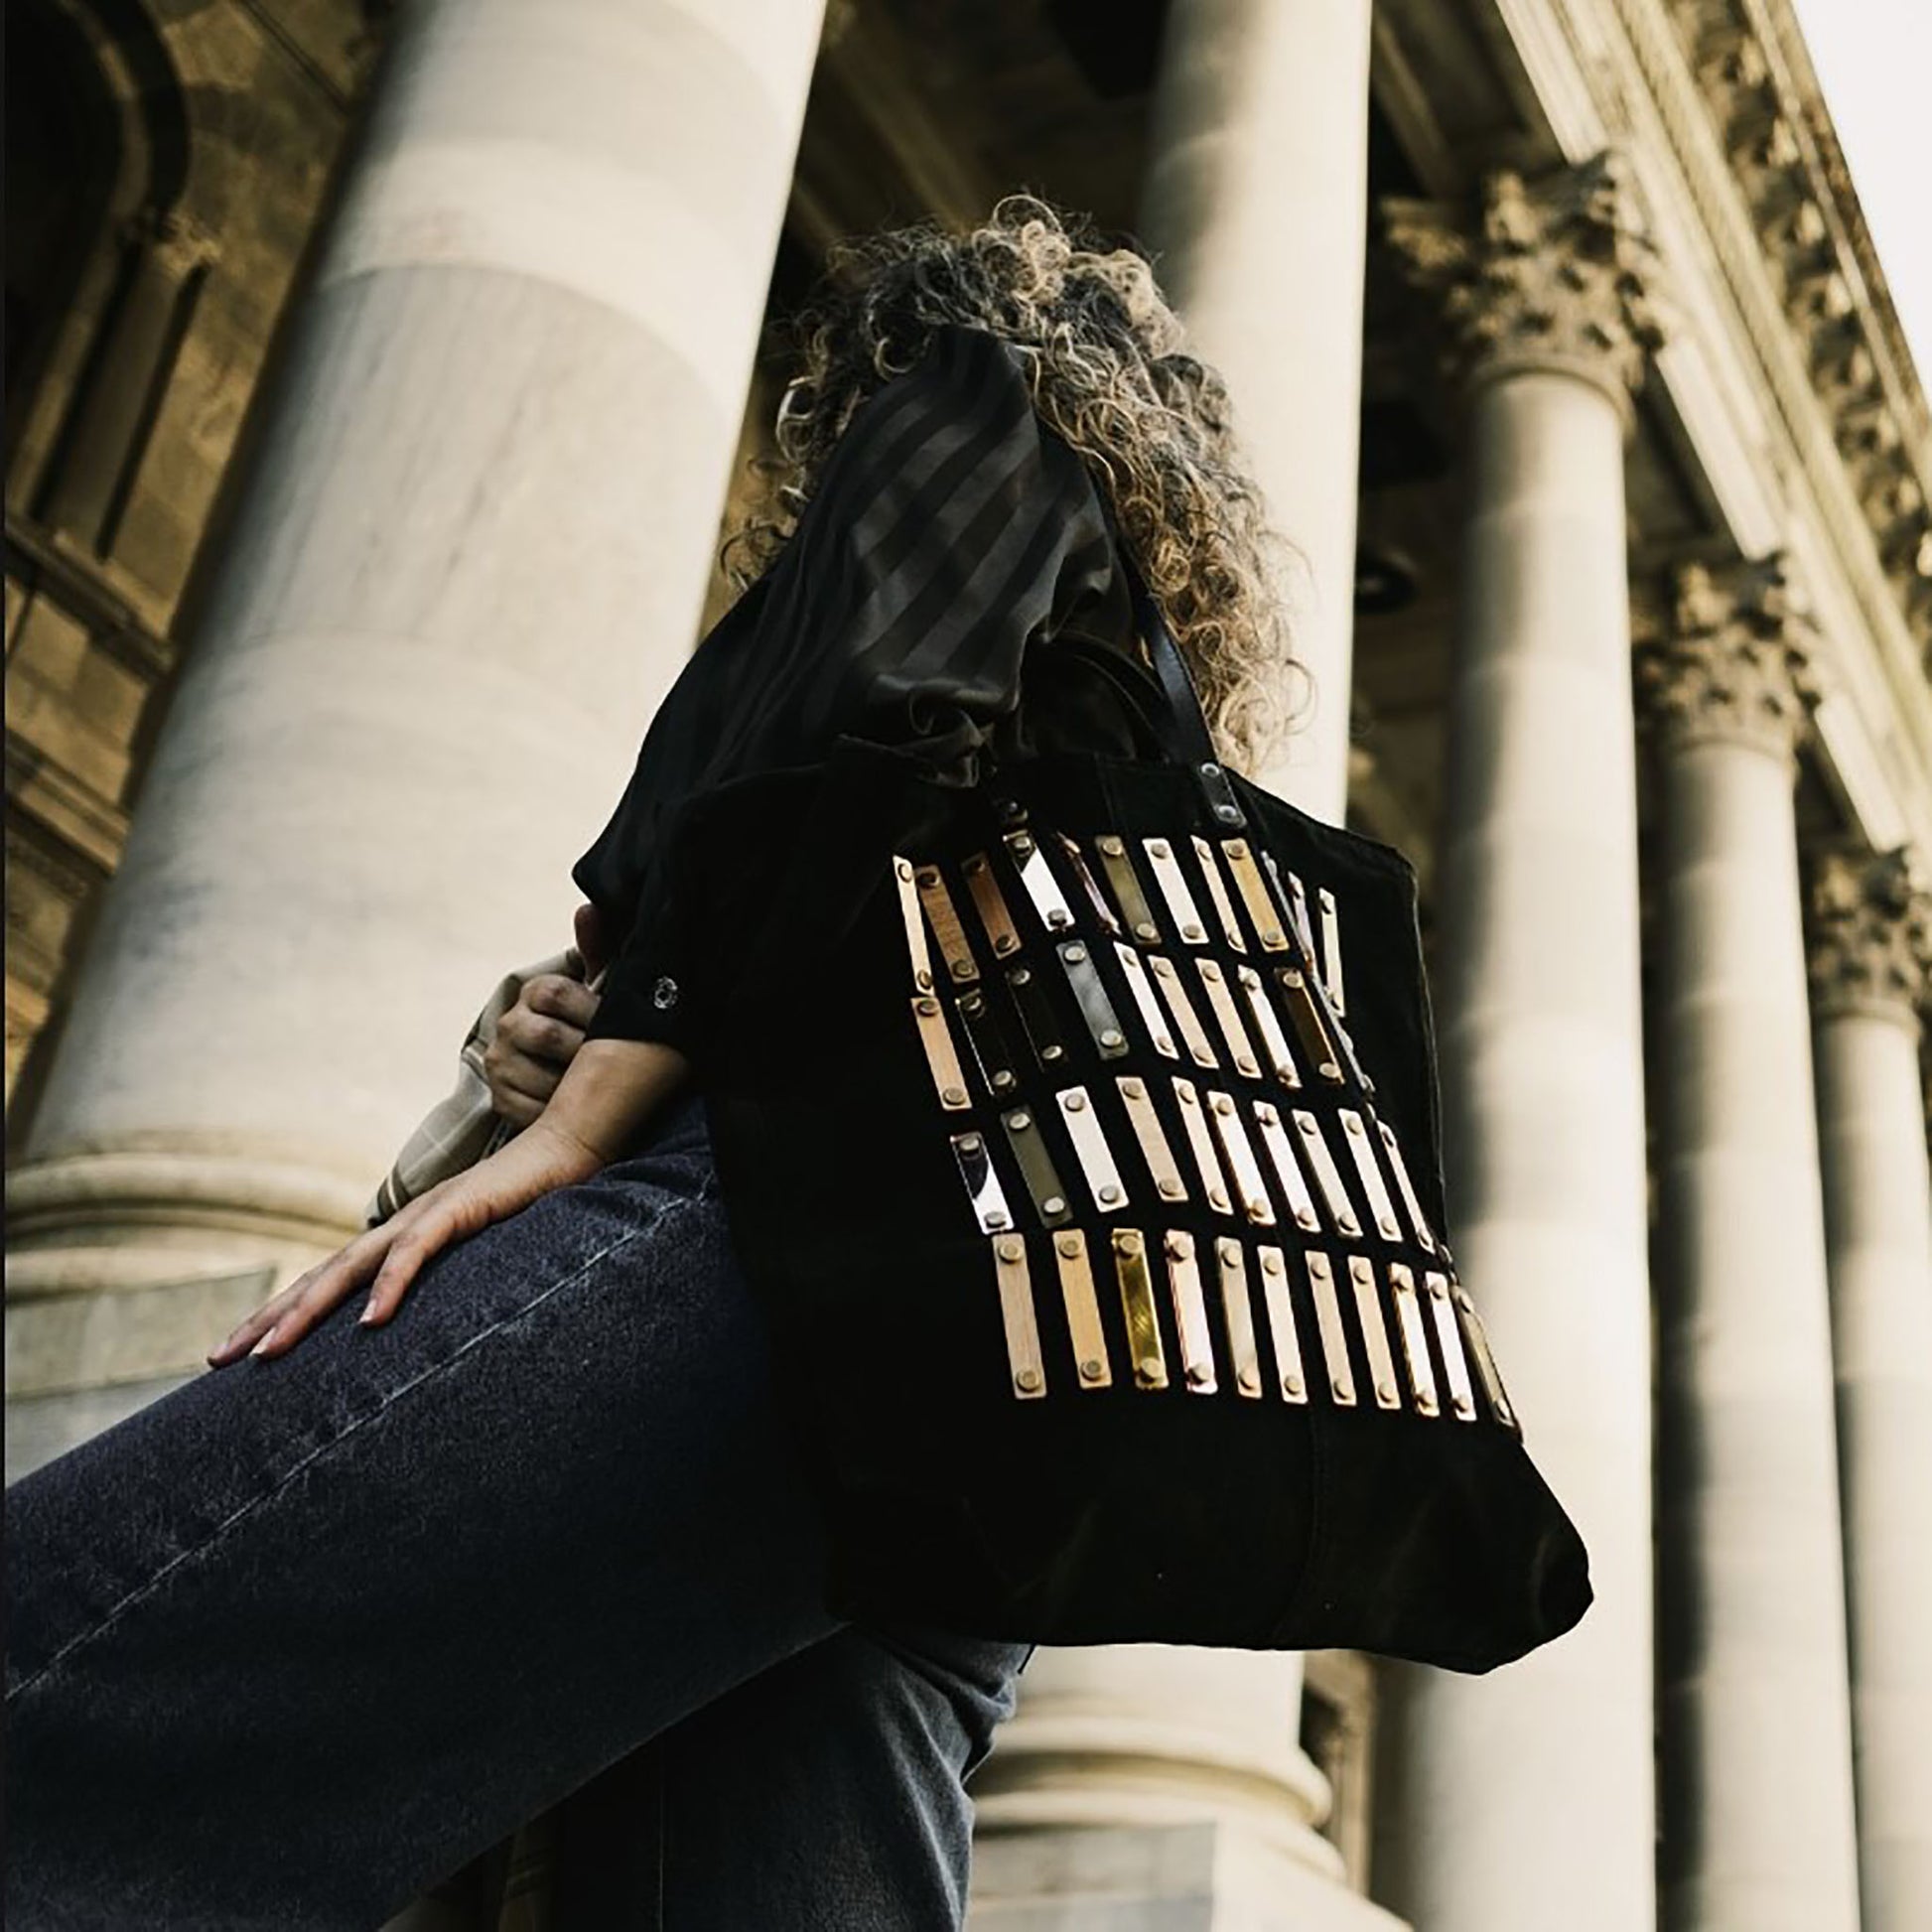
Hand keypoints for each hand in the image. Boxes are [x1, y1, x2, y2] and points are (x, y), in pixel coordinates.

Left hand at [206, 1120, 605, 1365]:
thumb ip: (453, 1282)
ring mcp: (425, 1215)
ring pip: (350, 1269)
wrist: (572, 1145)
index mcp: (402, 1237)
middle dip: (266, 1318)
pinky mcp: (459, 1209)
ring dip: (305, 1312)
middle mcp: (400, 1225)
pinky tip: (370, 1323)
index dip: (282, 1314)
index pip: (329, 1281)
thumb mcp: (483, 1255)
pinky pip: (415, 1253)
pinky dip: (390, 1287)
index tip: (238, 1353)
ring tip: (267, 1354)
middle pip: (320, 1277)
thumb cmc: (533, 1201)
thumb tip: (424, 1326)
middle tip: (216, 1359)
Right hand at [482, 904, 611, 1126]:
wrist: (567, 1073)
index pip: (554, 992)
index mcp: (534, 993)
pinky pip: (533, 1111)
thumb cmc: (593, 1024)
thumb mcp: (599, 990)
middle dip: (586, 1053)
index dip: (590, 1011)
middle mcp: (510, 1025)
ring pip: (543, 1079)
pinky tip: (580, 1111)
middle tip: (613, 1063)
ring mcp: (501, 1063)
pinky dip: (561, 1115)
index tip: (614, 1025)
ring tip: (600, 1089)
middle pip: (548, 1037)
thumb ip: (598, 952)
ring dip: (577, 1089)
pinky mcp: (501, 1100)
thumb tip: (589, 908)